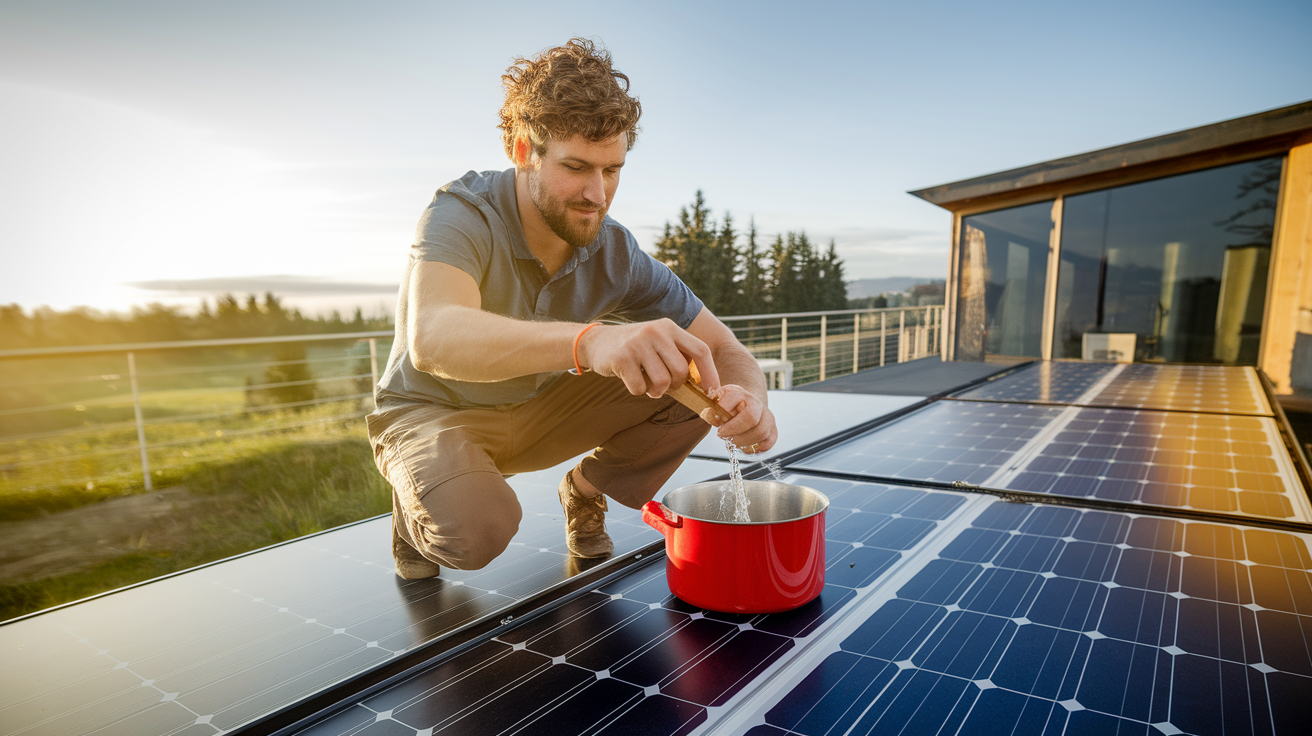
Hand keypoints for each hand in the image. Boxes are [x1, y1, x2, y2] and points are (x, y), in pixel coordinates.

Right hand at [577, 319, 720, 398]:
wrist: (596, 342)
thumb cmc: (635, 349)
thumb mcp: (658, 343)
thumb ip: (678, 356)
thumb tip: (705, 386)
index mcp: (669, 327)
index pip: (700, 350)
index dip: (710, 373)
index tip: (712, 390)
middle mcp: (656, 332)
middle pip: (681, 370)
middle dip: (675, 385)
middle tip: (663, 385)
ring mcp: (638, 343)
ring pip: (662, 382)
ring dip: (656, 390)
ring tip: (647, 382)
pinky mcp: (622, 358)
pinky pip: (640, 388)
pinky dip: (638, 390)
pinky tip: (630, 379)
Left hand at [705, 384, 776, 453]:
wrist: (744, 404)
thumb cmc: (727, 406)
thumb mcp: (716, 401)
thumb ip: (710, 407)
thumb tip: (709, 414)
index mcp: (739, 393)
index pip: (733, 400)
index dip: (722, 414)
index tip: (715, 422)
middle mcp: (755, 402)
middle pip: (751, 418)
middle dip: (734, 430)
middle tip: (723, 435)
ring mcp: (766, 415)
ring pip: (761, 432)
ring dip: (743, 442)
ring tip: (732, 442)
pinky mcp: (772, 428)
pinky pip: (770, 440)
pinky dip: (759, 447)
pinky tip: (747, 448)